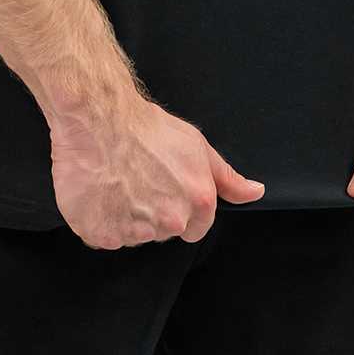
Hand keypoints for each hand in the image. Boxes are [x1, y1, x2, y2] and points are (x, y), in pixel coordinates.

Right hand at [49, 93, 265, 248]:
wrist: (98, 118)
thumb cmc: (144, 127)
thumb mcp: (196, 146)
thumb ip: (228, 178)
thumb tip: (255, 193)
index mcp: (198, 202)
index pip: (196, 229)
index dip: (181, 208)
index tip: (164, 188)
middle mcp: (170, 221)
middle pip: (166, 232)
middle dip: (155, 213)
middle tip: (138, 180)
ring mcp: (135, 231)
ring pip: (135, 235)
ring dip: (127, 216)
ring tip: (117, 182)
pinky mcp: (102, 234)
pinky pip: (105, 237)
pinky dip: (101, 220)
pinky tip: (101, 192)